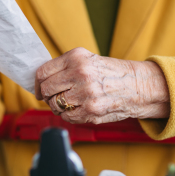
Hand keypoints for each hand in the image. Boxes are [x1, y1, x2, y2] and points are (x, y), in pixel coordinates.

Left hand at [35, 48, 169, 123]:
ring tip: (71, 103)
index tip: (39, 88)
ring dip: (59, 107)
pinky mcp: (91, 111)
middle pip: (46, 90)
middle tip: (53, 97)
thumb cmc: (110, 73)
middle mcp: (80, 73)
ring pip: (55, 105)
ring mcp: (85, 93)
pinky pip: (67, 117)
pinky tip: (80, 109)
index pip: (43, 72)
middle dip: (47, 96)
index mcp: (76, 58)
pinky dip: (70, 116)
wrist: (137, 85)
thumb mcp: (88, 59)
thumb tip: (40, 81)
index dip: (37, 83)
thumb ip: (65, 67)